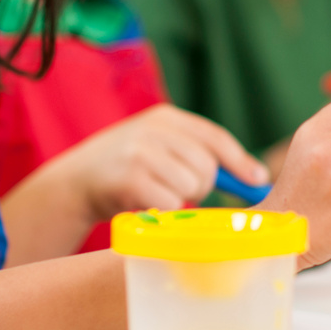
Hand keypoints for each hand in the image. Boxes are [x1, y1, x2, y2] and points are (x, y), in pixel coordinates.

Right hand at [63, 104, 267, 218]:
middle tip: (178, 192)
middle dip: (201, 187)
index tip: (258, 180)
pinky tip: (144, 204)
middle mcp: (153, 129)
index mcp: (164, 118)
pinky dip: (164, 211)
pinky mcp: (129, 178)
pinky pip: (171, 203)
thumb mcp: (158, 148)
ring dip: (182, 201)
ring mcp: (140, 152)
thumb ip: (197, 155)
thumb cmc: (125, 170)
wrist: (72, 182)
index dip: (240, 161)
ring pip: (192, 186)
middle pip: (207, 165)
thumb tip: (255, 176)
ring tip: (156, 195)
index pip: (214, 137)